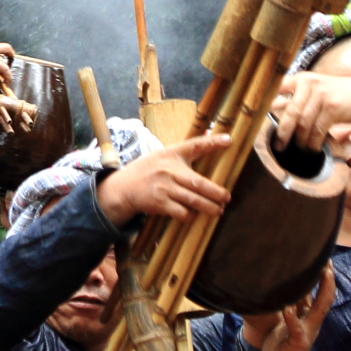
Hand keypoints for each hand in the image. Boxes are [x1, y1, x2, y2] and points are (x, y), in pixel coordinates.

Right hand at [98, 132, 231, 228]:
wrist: (123, 189)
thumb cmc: (148, 171)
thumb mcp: (163, 156)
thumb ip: (185, 152)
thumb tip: (212, 135)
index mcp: (171, 154)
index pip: (194, 145)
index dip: (211, 142)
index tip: (228, 140)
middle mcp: (168, 170)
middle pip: (198, 183)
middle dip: (216, 192)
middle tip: (226, 198)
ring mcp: (164, 188)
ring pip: (193, 200)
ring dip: (209, 208)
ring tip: (218, 211)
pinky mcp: (160, 204)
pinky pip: (181, 212)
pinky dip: (190, 215)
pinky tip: (194, 215)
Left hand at [244, 266, 335, 350]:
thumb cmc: (282, 346)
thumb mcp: (289, 323)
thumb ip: (293, 308)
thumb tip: (288, 287)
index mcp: (310, 318)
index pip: (323, 293)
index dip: (326, 276)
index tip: (325, 257)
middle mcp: (313, 323)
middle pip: (326, 298)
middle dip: (327, 279)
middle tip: (327, 260)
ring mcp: (307, 333)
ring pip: (318, 310)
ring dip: (317, 292)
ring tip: (317, 274)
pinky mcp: (297, 343)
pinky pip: (296, 327)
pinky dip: (291, 316)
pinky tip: (286, 306)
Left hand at [269, 66, 350, 153]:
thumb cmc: (337, 94)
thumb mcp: (315, 91)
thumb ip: (296, 99)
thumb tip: (271, 109)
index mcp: (300, 79)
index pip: (276, 90)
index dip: (264, 105)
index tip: (256, 122)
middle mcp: (308, 84)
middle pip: (289, 112)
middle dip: (282, 132)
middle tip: (278, 146)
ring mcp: (321, 95)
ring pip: (304, 124)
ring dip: (300, 140)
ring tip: (300, 149)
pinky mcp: (333, 107)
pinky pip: (317, 130)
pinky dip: (313, 142)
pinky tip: (312, 148)